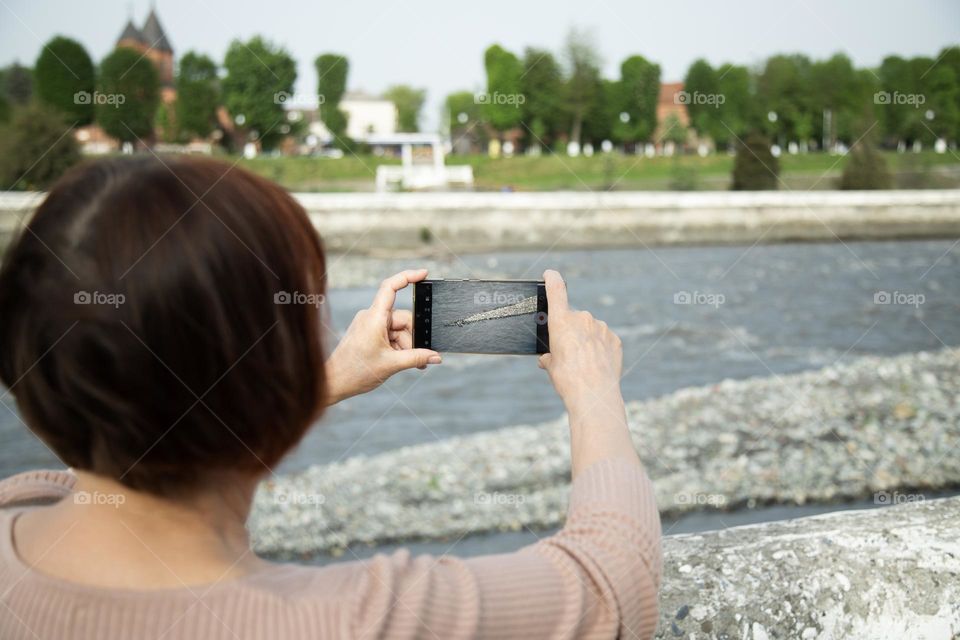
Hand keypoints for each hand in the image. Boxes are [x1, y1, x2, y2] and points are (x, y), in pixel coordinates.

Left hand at [325, 269, 440, 403]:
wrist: (334, 382)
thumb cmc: (355, 372)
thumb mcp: (392, 365)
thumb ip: (417, 358)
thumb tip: (436, 356)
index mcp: (374, 318)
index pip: (390, 287)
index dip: (408, 276)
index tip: (424, 273)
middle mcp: (371, 317)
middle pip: (402, 318)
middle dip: (413, 338)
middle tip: (421, 357)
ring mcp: (369, 324)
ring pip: (398, 329)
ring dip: (407, 346)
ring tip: (412, 364)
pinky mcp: (369, 333)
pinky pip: (390, 334)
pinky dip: (398, 347)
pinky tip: (402, 360)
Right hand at [537, 270, 633, 476]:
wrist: (594, 394)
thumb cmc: (568, 379)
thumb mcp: (551, 367)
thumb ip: (549, 356)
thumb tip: (547, 359)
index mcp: (561, 321)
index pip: (556, 290)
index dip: (552, 279)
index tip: (550, 273)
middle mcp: (582, 319)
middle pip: (573, 319)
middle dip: (569, 332)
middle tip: (567, 353)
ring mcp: (600, 328)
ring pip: (589, 329)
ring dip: (585, 340)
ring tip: (583, 363)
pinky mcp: (614, 339)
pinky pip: (603, 339)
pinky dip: (599, 348)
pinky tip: (596, 364)